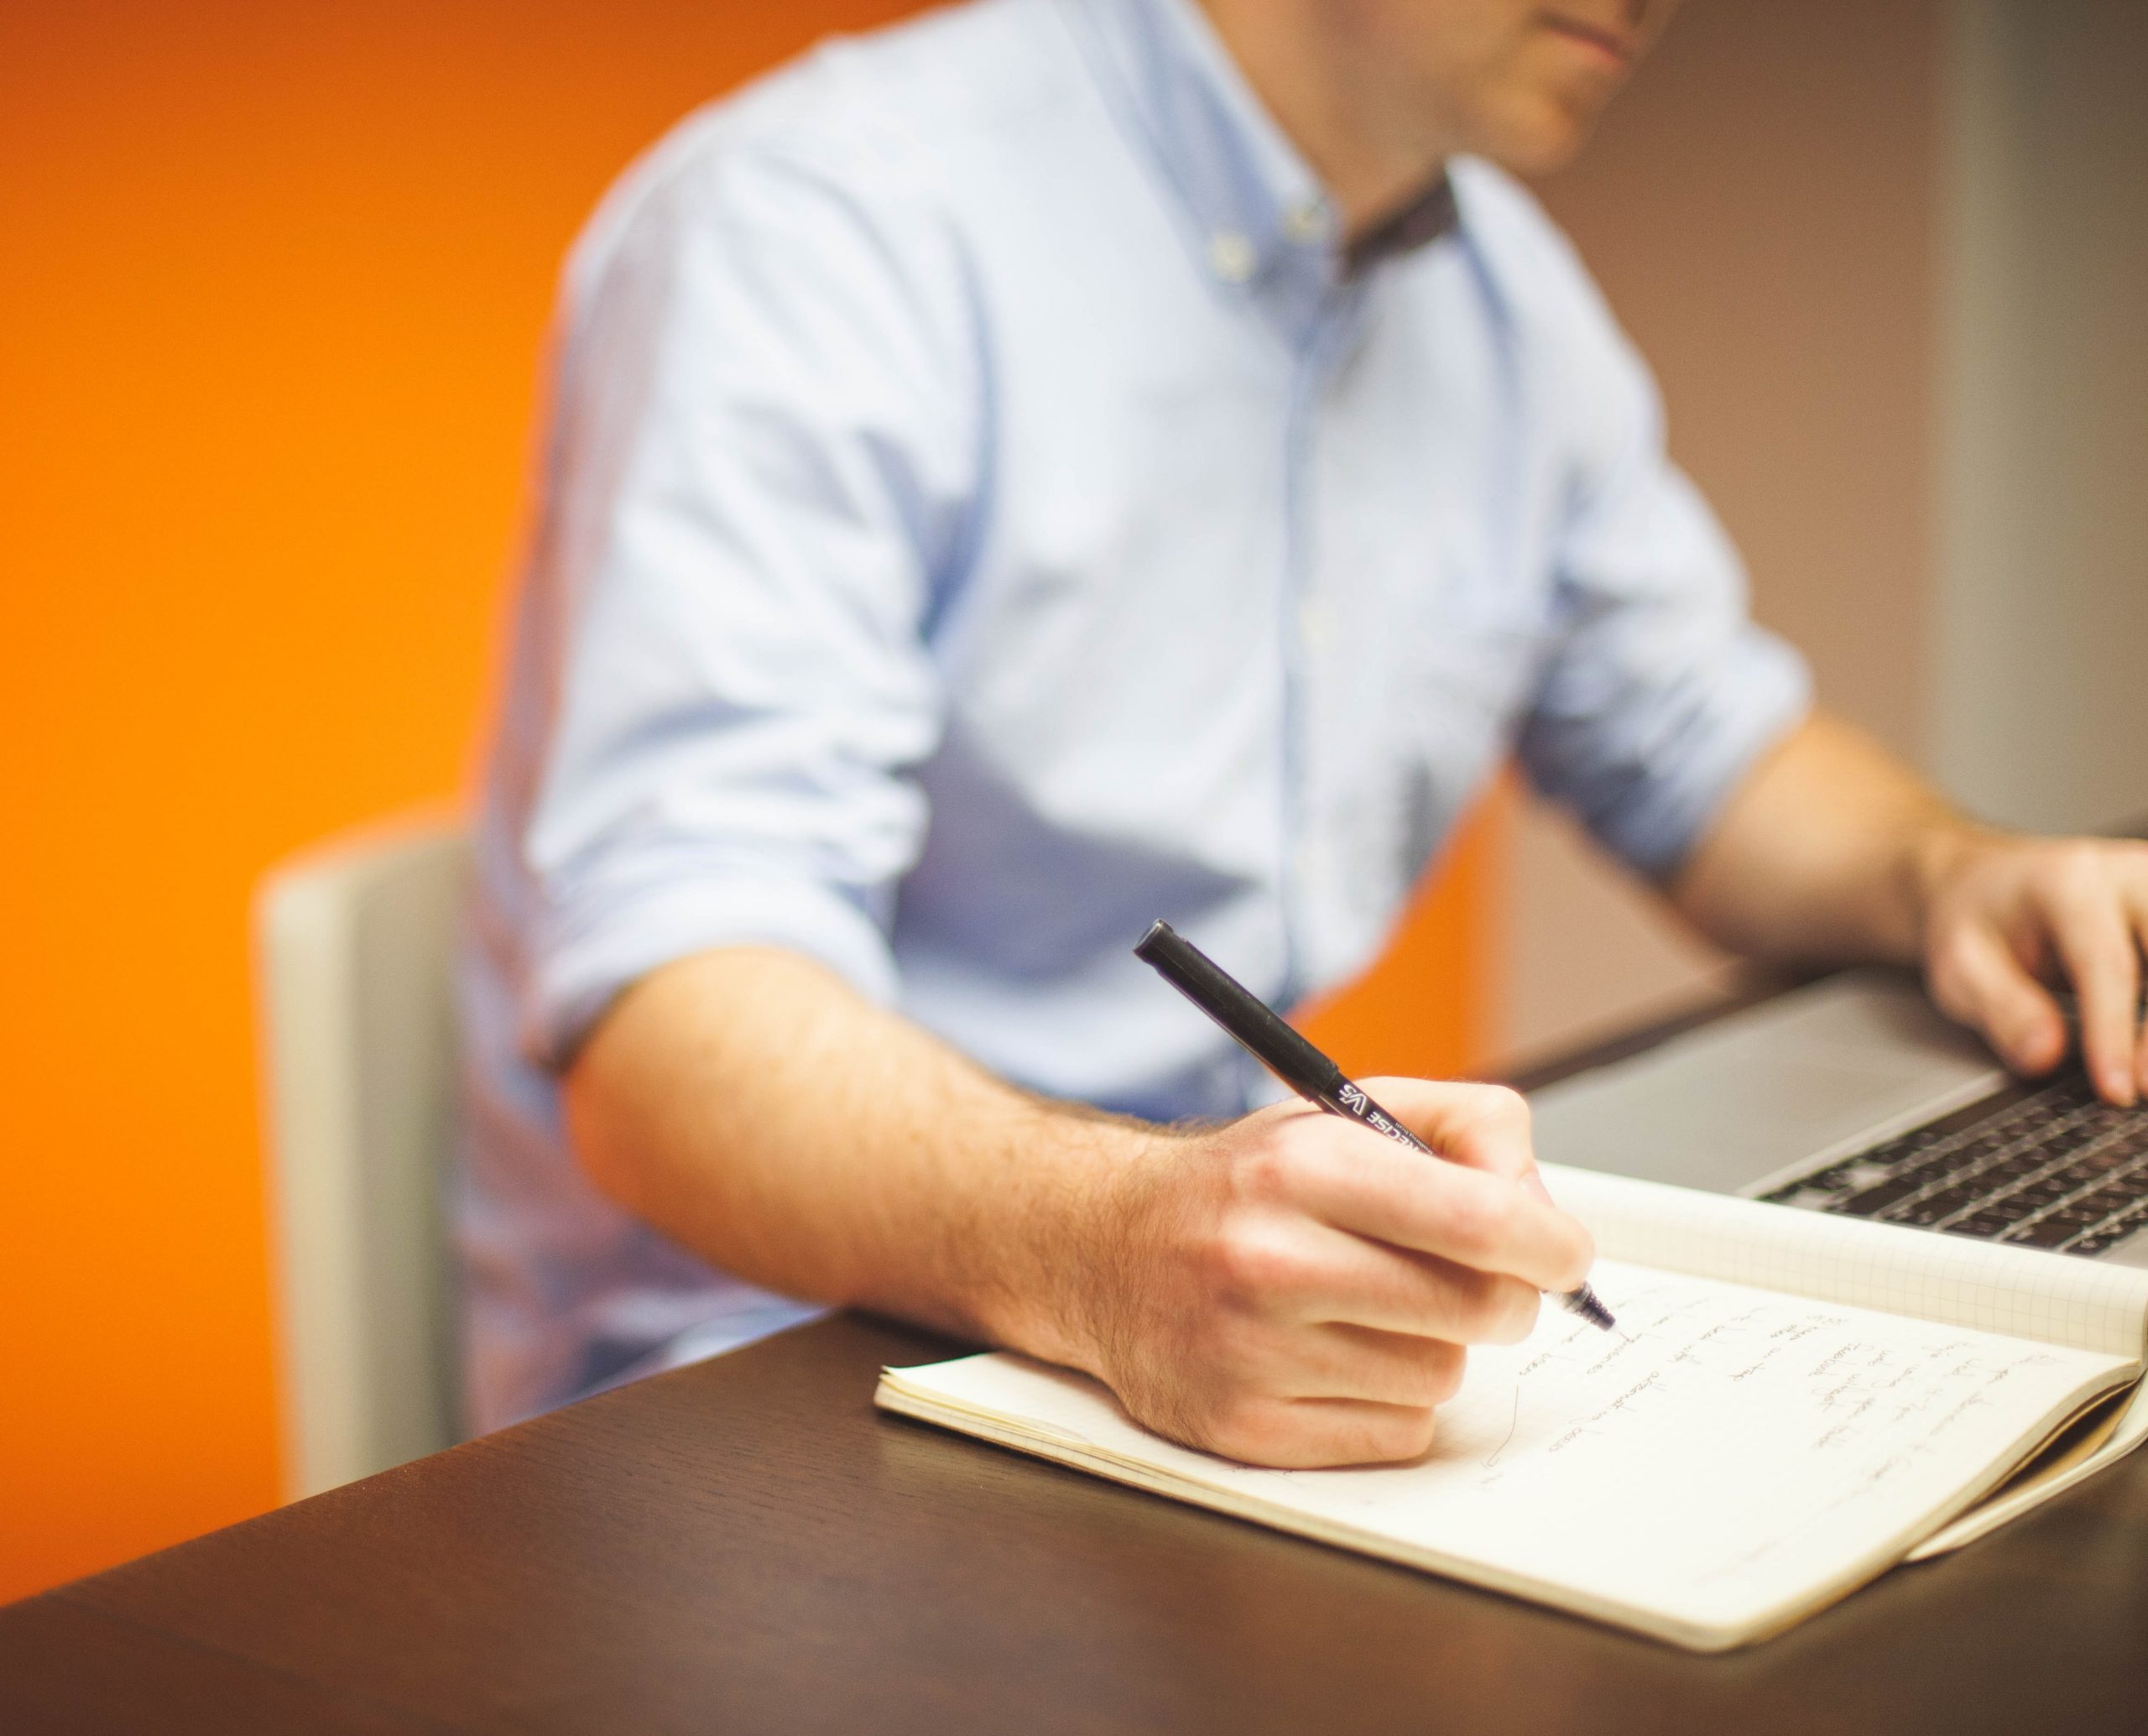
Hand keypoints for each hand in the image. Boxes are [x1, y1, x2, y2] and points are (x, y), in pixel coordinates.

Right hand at [1075, 1080, 1593, 1468]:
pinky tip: (1338, 1357)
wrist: (1105, 1247)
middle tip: (1475, 1279)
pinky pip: (1397, 1434)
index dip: (1549, 1243)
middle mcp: (1269, 1259)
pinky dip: (1391, 1402)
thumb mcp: (1346, 1112)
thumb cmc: (1249, 1184)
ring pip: (1440, 1376)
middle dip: (1502, 1295)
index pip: (1477, 1219)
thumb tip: (1544, 1211)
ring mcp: (1250, 1353)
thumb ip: (1467, 1129)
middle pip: (1478, 1309)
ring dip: (1433, 1346)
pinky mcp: (1243, 1429)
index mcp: (1302, 1167)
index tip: (1563, 1254)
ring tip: (1372, 1309)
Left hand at [1920, 831, 2147, 1104]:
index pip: (2108, 963)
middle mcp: (2128, 878)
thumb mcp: (1958, 966)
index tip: (2117, 1090)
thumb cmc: (1975, 924)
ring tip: (2145, 1075)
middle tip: (2142, 1089)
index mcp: (2069, 883)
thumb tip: (2044, 1056)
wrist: (1986, 884)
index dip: (2115, 1032)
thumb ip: (2001, 1009)